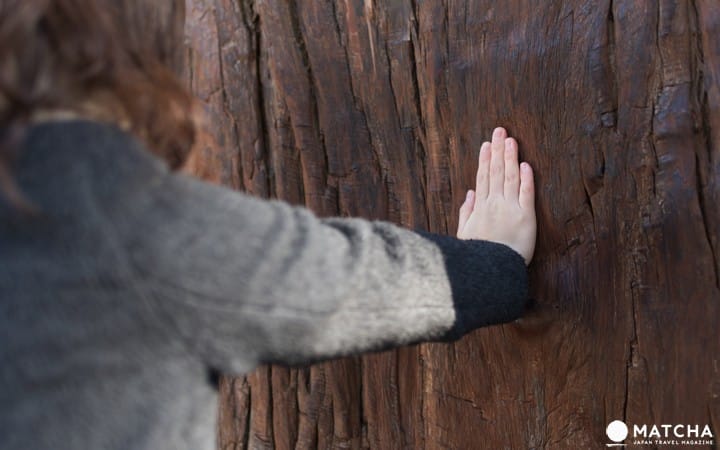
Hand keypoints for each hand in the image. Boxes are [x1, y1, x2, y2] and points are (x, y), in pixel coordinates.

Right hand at [457, 127, 536, 264]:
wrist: (491, 270)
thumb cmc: (477, 255)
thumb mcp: (464, 234)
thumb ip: (467, 213)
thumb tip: (469, 194)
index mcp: (480, 208)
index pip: (483, 178)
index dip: (485, 160)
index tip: (487, 145)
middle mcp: (494, 204)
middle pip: (495, 172)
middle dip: (497, 150)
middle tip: (500, 131)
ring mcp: (510, 208)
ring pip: (509, 177)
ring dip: (510, 157)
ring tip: (511, 140)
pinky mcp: (525, 216)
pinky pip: (526, 193)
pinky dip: (526, 178)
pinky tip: (525, 164)